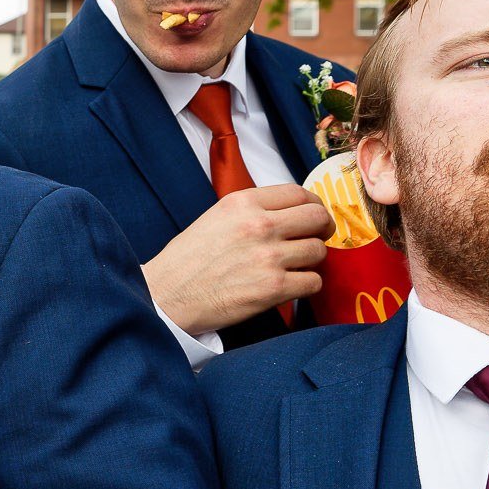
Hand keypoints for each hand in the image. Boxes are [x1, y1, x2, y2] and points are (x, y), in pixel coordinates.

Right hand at [142, 184, 331, 334]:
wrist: (167, 295)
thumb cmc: (188, 260)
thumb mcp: (216, 217)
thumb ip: (253, 210)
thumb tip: (291, 213)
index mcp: (243, 203)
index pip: (299, 193)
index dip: (313, 205)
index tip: (312, 216)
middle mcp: (259, 225)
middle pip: (317, 217)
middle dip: (321, 229)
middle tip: (314, 239)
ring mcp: (269, 257)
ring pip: (318, 251)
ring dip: (310, 261)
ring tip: (292, 266)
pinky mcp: (274, 288)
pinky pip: (313, 282)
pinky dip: (305, 285)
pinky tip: (287, 286)